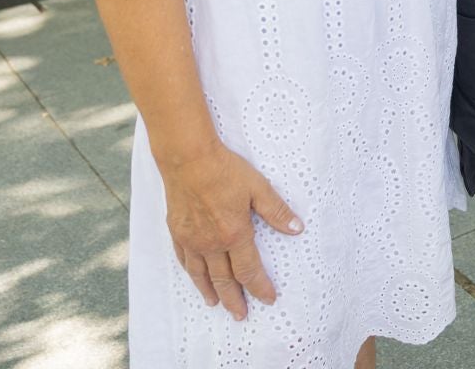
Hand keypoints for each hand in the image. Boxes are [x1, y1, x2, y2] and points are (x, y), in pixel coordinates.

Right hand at [158, 141, 303, 319]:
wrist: (188, 159)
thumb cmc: (225, 170)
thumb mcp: (258, 187)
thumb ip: (276, 211)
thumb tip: (297, 228)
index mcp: (235, 235)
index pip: (250, 270)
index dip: (260, 287)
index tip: (268, 299)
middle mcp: (211, 244)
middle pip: (225, 280)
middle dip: (235, 299)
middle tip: (241, 315)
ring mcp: (192, 240)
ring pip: (201, 275)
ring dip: (211, 292)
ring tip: (216, 304)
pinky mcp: (177, 231)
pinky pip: (184, 259)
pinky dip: (192, 273)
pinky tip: (195, 277)